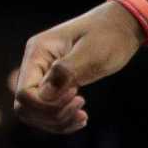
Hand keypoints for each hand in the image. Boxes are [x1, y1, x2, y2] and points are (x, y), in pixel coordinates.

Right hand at [11, 2, 146, 133]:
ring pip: (34, 113)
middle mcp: (34, 64)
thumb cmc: (110, 34)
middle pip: (25, 106)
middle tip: (82, 108)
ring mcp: (42, 75)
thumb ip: (66, 71)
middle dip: (52, 115)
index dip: (47, 104)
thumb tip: (44, 94)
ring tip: (83, 117)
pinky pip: (47, 111)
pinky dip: (62, 120)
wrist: (123, 25)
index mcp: (38, 51)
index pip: (24, 92)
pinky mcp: (54, 84)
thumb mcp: (92, 51)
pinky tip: (81, 118)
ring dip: (57, 121)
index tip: (76, 94)